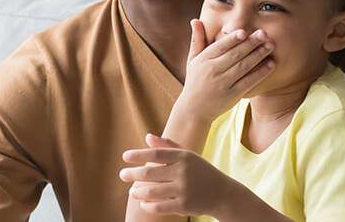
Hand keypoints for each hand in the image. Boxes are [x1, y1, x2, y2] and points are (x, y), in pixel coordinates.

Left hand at [119, 134, 246, 216]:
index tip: (125, 156)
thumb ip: (168, 146)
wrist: (223, 194)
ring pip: (151, 192)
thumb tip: (147, 137)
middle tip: (122, 175)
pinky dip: (148, 206)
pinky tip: (143, 203)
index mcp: (184, 157)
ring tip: (132, 192)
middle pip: (150, 173)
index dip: (138, 155)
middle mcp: (183, 172)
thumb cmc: (202, 172)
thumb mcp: (188, 156)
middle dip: (132, 174)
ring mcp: (184, 189)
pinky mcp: (184, 205)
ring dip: (138, 192)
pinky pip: (159, 207)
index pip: (156, 154)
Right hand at [175, 20, 275, 122]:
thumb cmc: (195, 80)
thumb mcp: (192, 60)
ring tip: (270, 45)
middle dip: (251, 43)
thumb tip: (195, 19)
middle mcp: (213, 71)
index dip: (233, 39)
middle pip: (235, 55)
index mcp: (203, 60)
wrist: (194, 110)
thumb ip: (197, 40)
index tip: (244, 31)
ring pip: (244, 66)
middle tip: (264, 34)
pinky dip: (260, 72)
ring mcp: (223, 84)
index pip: (220, 47)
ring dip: (259, 55)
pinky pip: (249, 81)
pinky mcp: (233, 95)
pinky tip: (271, 64)